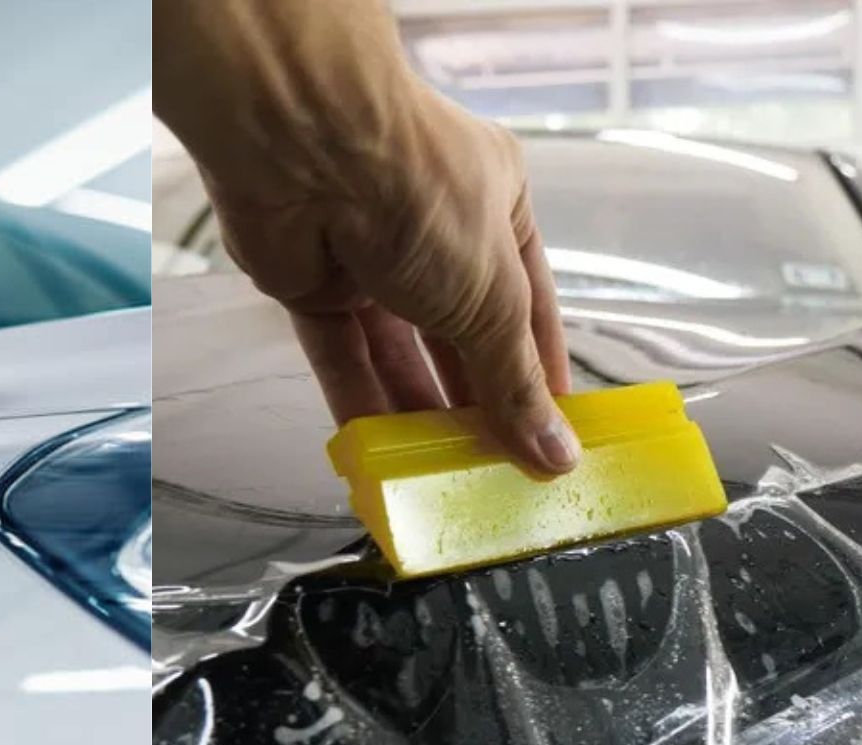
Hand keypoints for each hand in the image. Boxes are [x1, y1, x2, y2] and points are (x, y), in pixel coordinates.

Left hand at [155, 0, 574, 473]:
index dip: (539, 376)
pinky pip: (342, 355)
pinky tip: (379, 456)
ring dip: (418, 413)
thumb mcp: (493, 294)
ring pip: (399, 352)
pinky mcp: (312, 283)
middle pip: (462, 336)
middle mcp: (435, 229)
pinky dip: (360, 402)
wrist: (305, 147)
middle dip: (476, 404)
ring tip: (441, 479)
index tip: (549, 440)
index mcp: (498, 208)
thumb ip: (517, 380)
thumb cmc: (418, 189)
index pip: (530, 308)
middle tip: (493, 472)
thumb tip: (556, 452)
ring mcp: (369, 256)